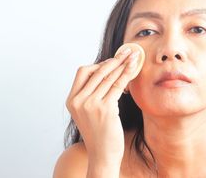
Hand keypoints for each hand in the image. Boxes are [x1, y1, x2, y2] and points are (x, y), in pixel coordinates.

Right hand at [65, 45, 142, 166]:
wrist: (103, 154)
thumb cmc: (100, 133)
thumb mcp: (89, 112)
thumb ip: (93, 94)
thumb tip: (108, 72)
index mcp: (72, 100)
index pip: (82, 72)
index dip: (99, 64)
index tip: (113, 60)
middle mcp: (79, 101)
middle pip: (97, 71)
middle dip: (115, 60)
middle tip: (127, 52)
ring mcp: (90, 104)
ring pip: (109, 77)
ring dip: (123, 64)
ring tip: (134, 57)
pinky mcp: (105, 109)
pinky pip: (118, 85)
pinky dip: (127, 75)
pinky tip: (134, 69)